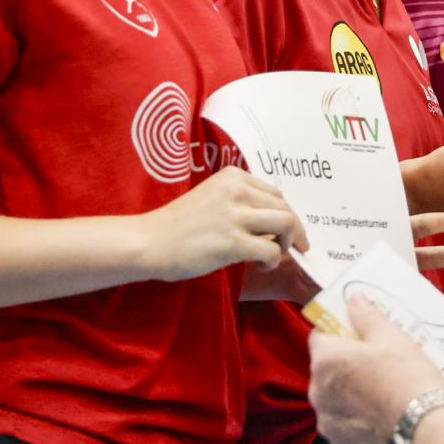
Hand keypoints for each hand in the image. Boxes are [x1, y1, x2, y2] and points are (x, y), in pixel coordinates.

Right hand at [141, 167, 305, 279]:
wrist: (149, 242)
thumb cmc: (178, 225)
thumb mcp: (212, 198)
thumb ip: (240, 203)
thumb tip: (273, 223)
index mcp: (232, 177)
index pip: (275, 193)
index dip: (285, 213)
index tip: (285, 230)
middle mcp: (237, 190)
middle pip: (285, 207)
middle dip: (293, 230)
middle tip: (289, 247)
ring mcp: (235, 215)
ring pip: (286, 224)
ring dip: (287, 243)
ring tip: (272, 255)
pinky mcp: (233, 242)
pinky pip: (271, 250)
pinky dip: (272, 261)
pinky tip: (260, 265)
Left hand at [309, 291, 443, 443]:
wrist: (425, 433)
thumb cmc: (408, 380)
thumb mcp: (391, 338)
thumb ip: (366, 316)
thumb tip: (354, 299)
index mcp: (325, 361)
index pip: (319, 335)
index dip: (338, 331)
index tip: (358, 334)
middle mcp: (318, 393)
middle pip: (326, 368)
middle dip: (345, 363)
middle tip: (377, 362)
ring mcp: (328, 423)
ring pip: (334, 397)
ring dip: (350, 391)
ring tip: (382, 390)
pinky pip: (344, 424)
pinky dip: (357, 418)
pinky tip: (381, 414)